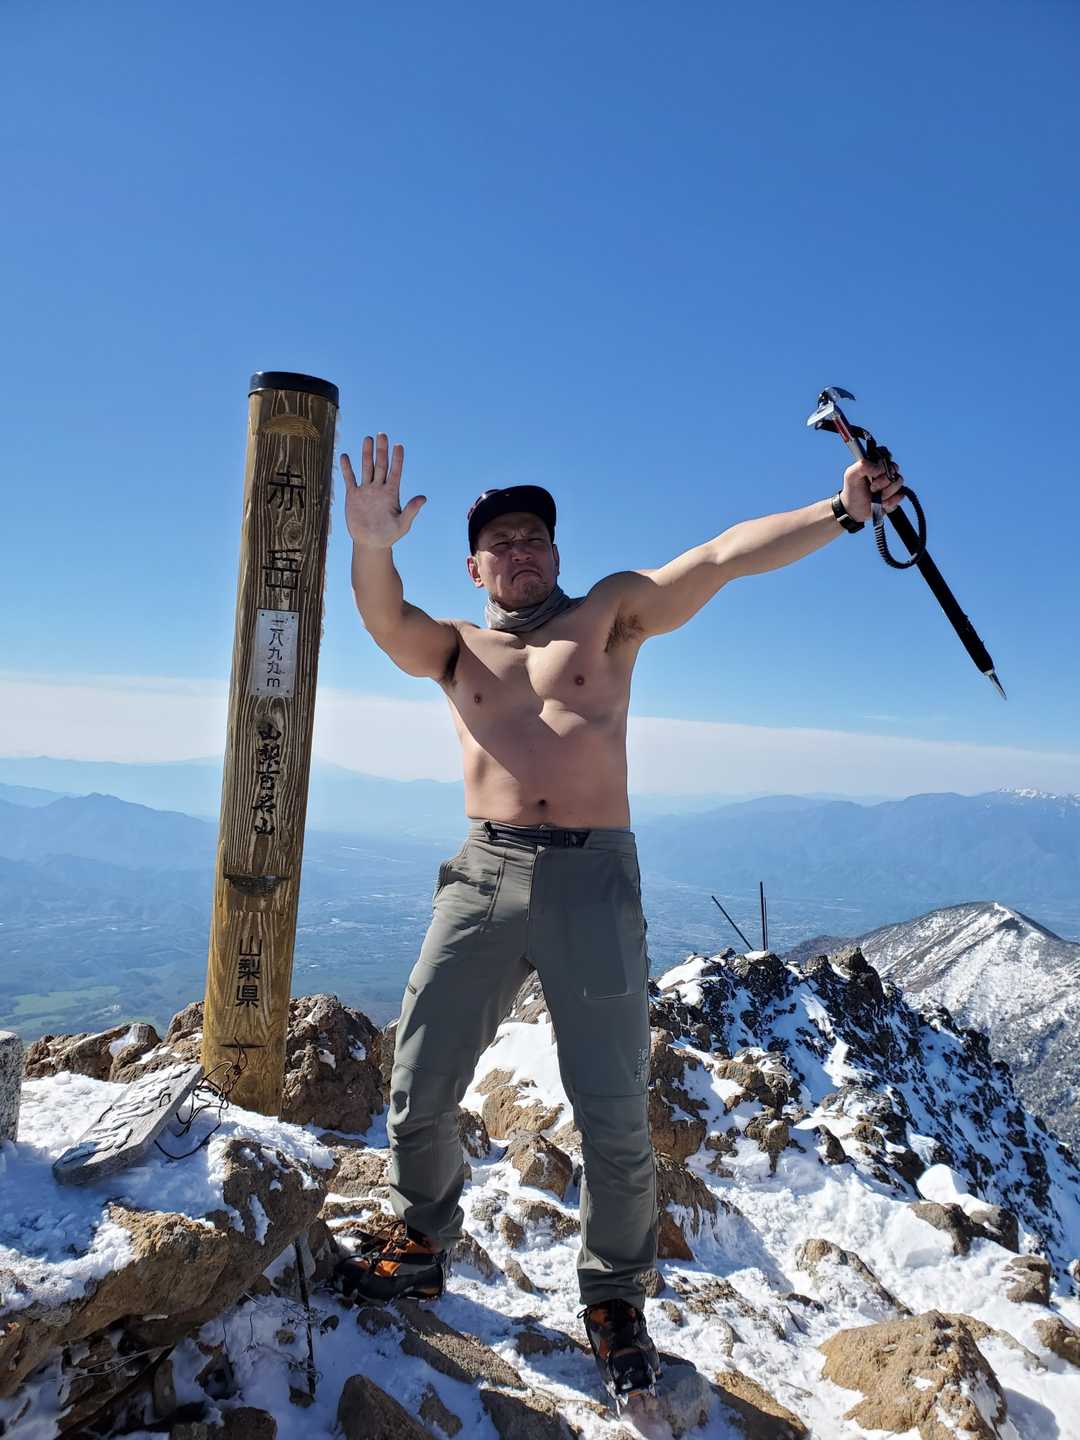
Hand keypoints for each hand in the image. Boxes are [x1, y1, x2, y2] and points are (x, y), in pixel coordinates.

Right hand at [343, 433, 426, 548]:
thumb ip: (411, 510)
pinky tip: (345, 456)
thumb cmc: (390, 535)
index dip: (397, 459)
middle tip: (382, 434)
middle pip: (380, 465)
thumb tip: (423, 498)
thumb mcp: (403, 524)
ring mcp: (366, 490)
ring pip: (366, 468)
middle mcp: (379, 488)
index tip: (399, 445)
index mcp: (392, 493)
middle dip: (381, 450)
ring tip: (367, 439)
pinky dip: (347, 468)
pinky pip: (350, 479)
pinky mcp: (353, 496)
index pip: (395, 472)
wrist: (371, 543)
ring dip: (366, 454)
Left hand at [840, 446, 904, 522]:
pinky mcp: (896, 496)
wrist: (854, 510)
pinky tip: (881, 504)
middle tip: (871, 488)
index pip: (885, 453)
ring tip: (876, 497)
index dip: (881, 463)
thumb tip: (880, 469)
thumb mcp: (851, 475)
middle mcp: (886, 471)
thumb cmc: (853, 490)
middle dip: (882, 481)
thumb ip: (863, 465)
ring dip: (885, 492)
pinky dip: (890, 501)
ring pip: (898, 481)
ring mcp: (892, 483)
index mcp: (875, 463)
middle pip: (893, 468)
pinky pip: (900, 495)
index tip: (873, 473)